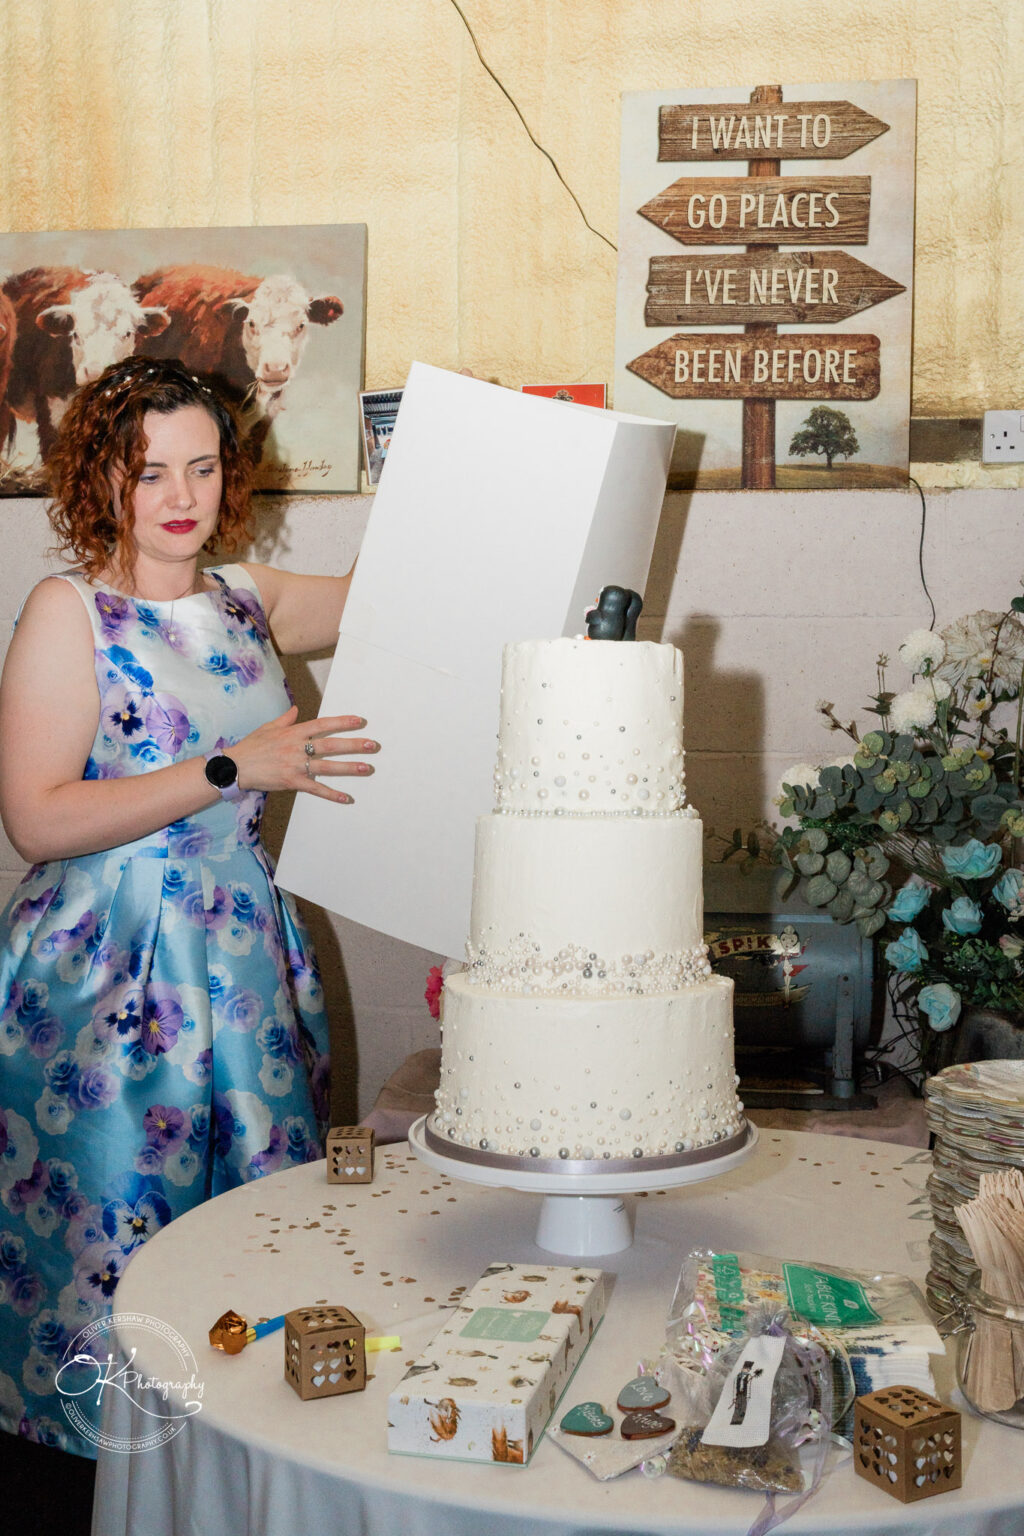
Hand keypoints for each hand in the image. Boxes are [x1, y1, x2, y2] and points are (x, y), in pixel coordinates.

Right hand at [231, 705, 377, 804]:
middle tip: (373, 745)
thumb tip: (297, 709)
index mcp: (293, 732)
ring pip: (328, 766)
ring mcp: (296, 766)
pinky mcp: (292, 782)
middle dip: (353, 745)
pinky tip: (346, 797)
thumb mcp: (268, 727)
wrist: (235, 766)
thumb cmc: (251, 746)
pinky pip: (315, 788)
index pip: (323, 725)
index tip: (360, 721)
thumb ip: (286, 719)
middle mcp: (297, 747)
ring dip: (349, 768)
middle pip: (331, 745)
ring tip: (367, 768)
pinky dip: (331, 794)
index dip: (342, 722)